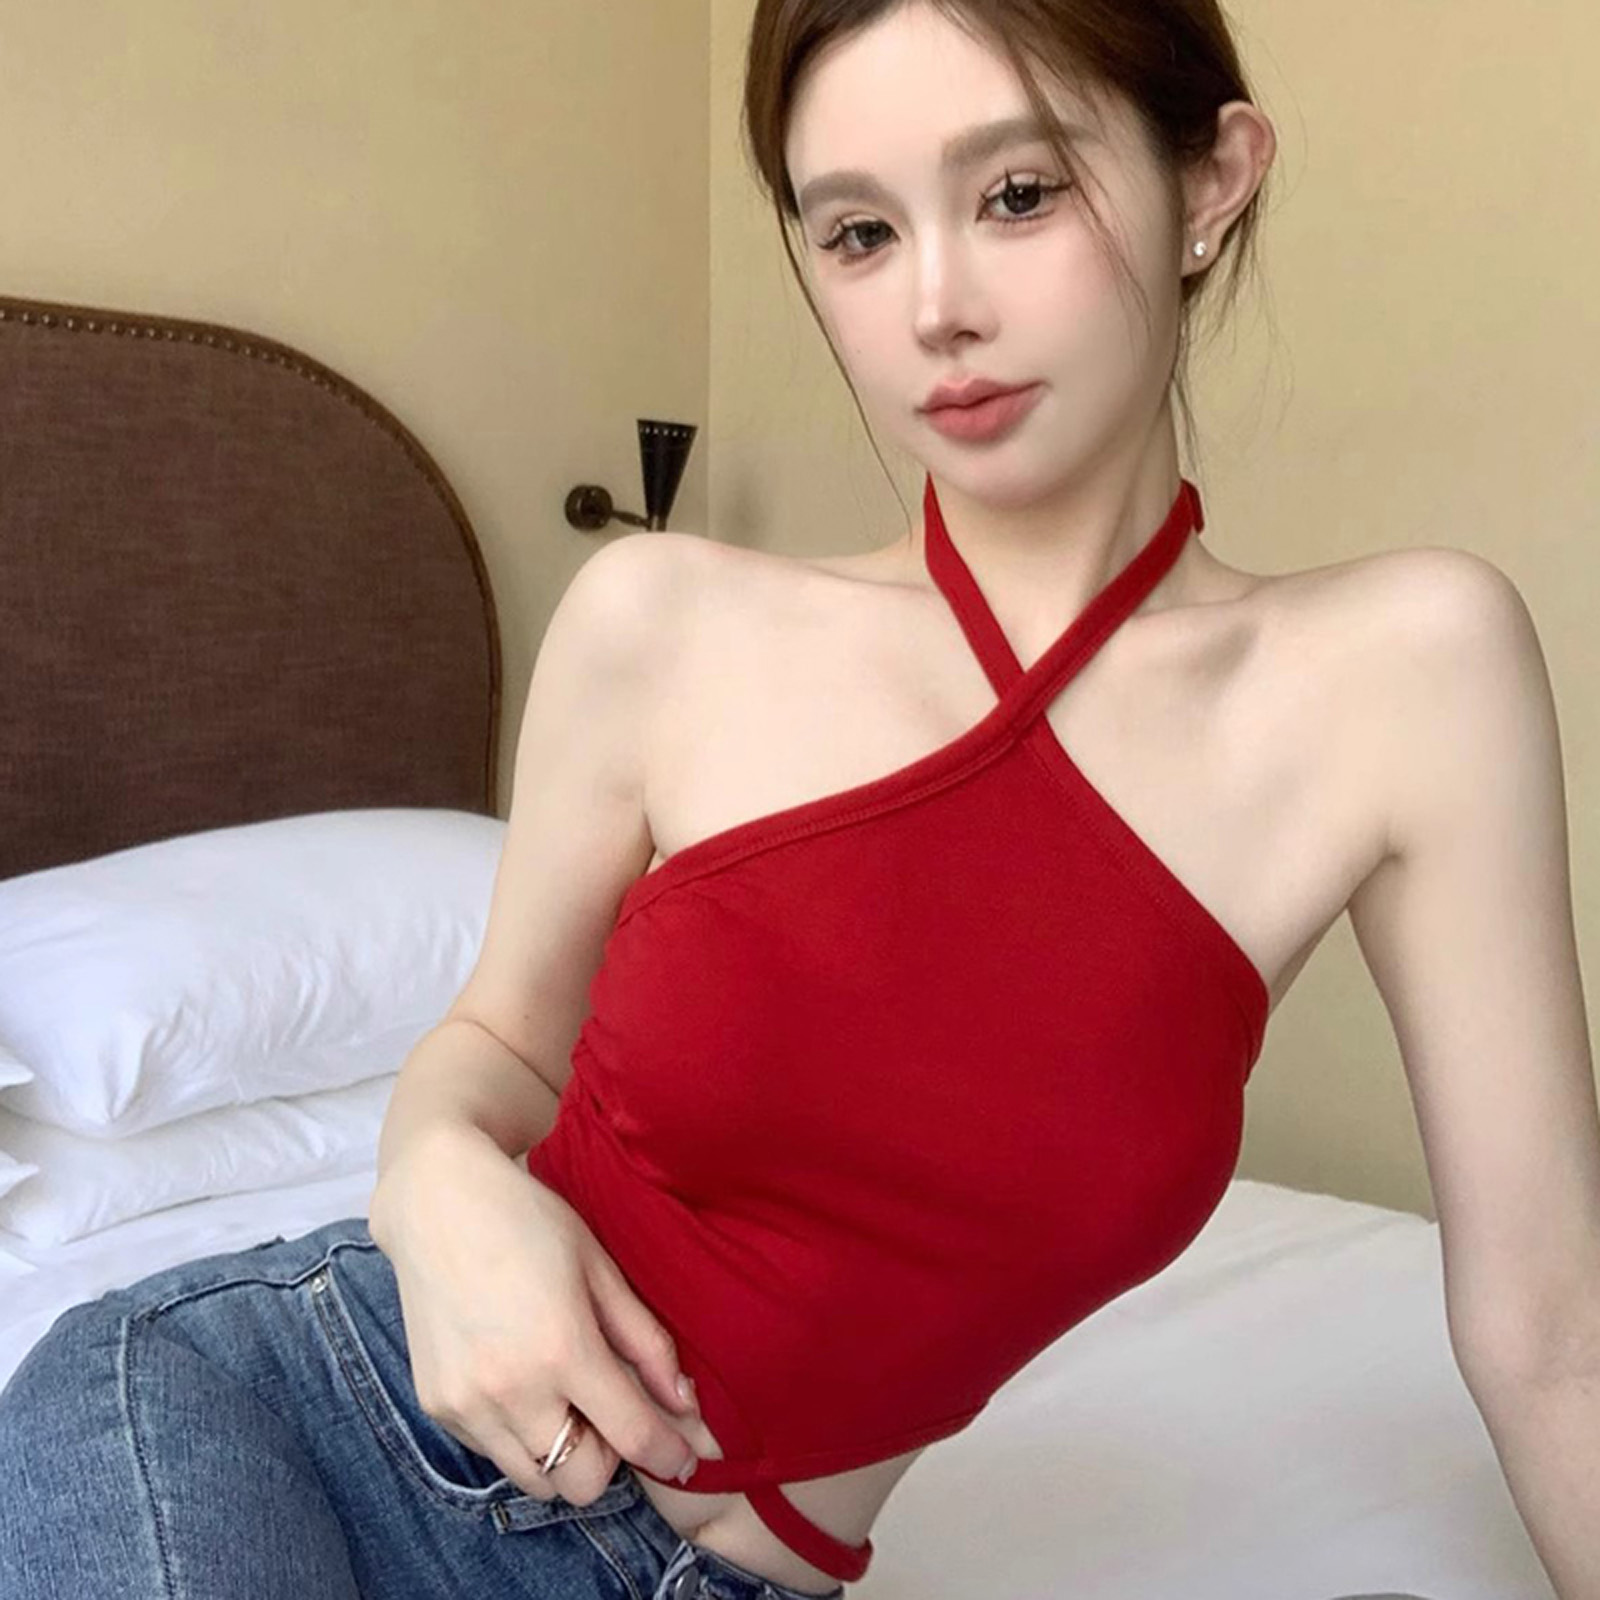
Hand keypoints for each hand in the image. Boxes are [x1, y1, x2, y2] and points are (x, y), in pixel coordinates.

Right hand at [369, 1126, 700, 1504]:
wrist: (436, 1203)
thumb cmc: (528, 1221)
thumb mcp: (599, 1267)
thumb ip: (645, 1341)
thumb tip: (685, 1402)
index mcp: (563, 1348)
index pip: (631, 1437)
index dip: (667, 1454)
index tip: (683, 1456)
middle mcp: (511, 1389)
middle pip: (581, 1484)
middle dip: (609, 1458)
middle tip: (611, 1409)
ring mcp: (467, 1404)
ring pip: (536, 1481)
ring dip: (563, 1455)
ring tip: (566, 1397)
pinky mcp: (437, 1407)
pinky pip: (493, 1454)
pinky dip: (519, 1437)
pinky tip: (522, 1383)